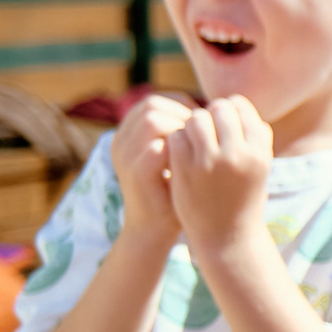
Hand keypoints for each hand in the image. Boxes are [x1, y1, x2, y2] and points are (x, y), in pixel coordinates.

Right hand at [107, 94, 193, 245]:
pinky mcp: (136, 174)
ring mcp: (126, 156)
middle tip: (203, 135)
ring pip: (153, 121)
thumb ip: (179, 134)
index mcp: (127, 135)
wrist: (154, 230)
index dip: (181, 106)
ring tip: (199, 147)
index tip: (202, 123)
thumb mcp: (172, 157)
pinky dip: (180, 150)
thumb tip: (210, 111)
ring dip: (182, 130)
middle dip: (183, 115)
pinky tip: (195, 162)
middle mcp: (121, 141)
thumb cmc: (172, 191)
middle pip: (152, 106)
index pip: (153, 101)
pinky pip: (157, 147)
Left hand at [165, 96, 271, 257]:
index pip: (241, 107)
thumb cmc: (244, 197)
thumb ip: (253, 137)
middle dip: (210, 116)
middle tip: (206, 131)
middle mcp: (239, 154)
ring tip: (194, 141)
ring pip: (196, 120)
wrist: (227, 236)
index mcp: (261, 151)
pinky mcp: (185, 170)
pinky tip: (181, 154)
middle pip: (219, 109)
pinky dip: (177, 140)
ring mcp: (211, 162)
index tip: (223, 124)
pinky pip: (176, 137)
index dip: (229, 110)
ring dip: (192, 126)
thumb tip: (235, 105)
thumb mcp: (259, 166)